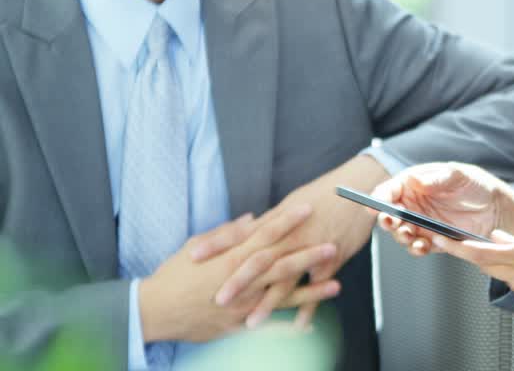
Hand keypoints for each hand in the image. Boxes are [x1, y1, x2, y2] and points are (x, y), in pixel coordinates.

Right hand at [139, 207, 340, 342]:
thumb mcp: (197, 246)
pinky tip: (311, 324)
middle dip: (310, 254)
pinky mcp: (238, 325)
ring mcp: (241, 305)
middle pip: (281, 264)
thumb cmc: (172, 275)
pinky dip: (290, 326)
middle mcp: (240, 281)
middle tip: (334, 245)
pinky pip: (269, 326)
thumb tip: (252, 219)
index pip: (265, 234)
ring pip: (282, 296)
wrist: (153, 312)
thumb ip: (227, 234)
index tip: (308, 209)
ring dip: (311, 290)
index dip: (288, 221)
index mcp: (230, 258)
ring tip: (337, 284)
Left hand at [199, 155, 389, 327]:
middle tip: (218, 300)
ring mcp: (313, 246)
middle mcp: (293, 233)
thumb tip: (249, 226)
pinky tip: (298, 325)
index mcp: (279, 218)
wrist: (362, 187)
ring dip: (270, 302)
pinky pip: (318, 286)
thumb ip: (271, 220)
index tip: (193, 256)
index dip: (218, 244)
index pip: (242, 232)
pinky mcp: (333, 258)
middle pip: (261, 259)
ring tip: (252, 323)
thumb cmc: (327, 193)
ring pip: (287, 277)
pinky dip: (309, 306)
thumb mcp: (294, 202)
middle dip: (239, 281)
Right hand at [371, 162, 513, 255]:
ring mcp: (422, 224)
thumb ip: (438, 178)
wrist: (497, 209)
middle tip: (391, 221)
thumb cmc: (477, 185)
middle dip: (386, 219)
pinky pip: (418, 247)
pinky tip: (422, 246)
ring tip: (409, 234)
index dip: (380, 197)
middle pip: (390, 214)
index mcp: (415, 184)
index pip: (390, 190)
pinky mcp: (433, 240)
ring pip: (401, 233)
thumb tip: (416, 181)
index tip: (376, 205)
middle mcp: (414, 205)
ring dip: (401, 236)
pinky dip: (417, 248)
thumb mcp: (460, 175)